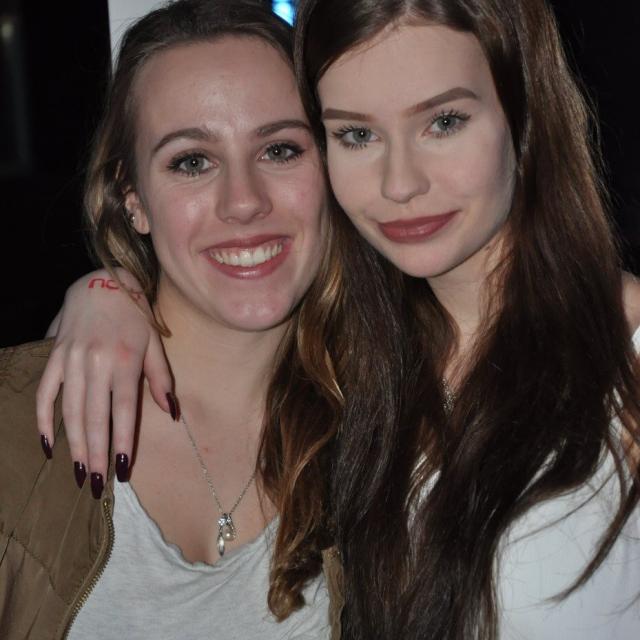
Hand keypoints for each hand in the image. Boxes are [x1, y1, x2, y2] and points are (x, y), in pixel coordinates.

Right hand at [36, 268, 174, 494]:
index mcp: (124, 360)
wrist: (103, 282)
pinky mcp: (54, 356)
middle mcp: (95, 362)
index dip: (122, 441)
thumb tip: (171, 412)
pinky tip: (49, 445)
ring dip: (74, 444)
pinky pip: (45, 392)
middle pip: (94, 418)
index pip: (123, 410)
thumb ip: (161, 379)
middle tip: (97, 484)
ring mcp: (71, 359)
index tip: (122, 470)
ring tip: (79, 473)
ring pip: (69, 411)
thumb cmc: (136, 315)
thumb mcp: (155, 343)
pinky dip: (44, 419)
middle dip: (95, 454)